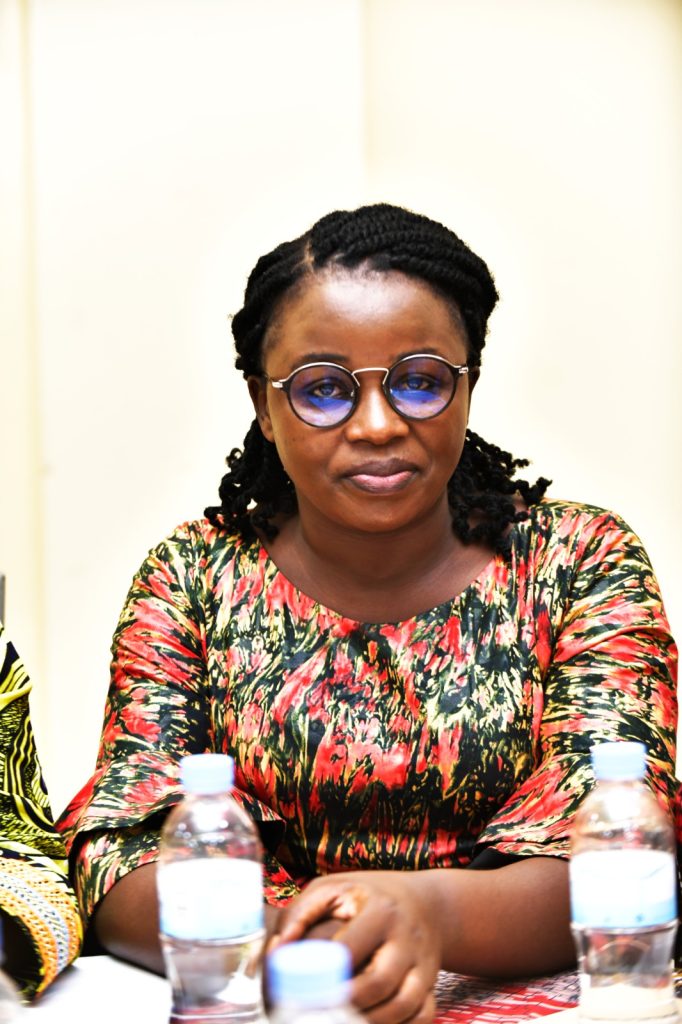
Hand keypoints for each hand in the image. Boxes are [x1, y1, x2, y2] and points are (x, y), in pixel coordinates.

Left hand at [270, 871, 440, 1023]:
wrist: (425, 902)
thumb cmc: (367, 896)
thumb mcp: (333, 888)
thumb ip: (300, 913)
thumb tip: (276, 951)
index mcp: (380, 910)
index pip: (351, 951)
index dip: (326, 976)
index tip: (302, 992)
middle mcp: (406, 936)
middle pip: (380, 983)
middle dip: (348, 1004)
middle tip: (322, 1013)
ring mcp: (424, 962)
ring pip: (404, 1005)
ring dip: (373, 1022)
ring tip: (345, 1022)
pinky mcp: (432, 983)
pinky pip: (424, 1016)